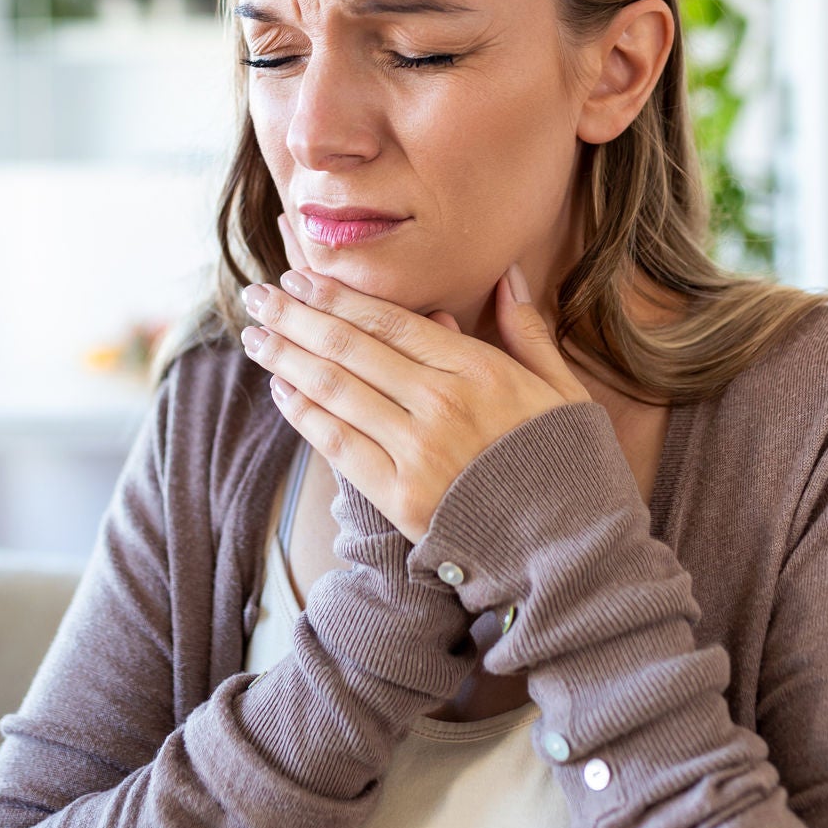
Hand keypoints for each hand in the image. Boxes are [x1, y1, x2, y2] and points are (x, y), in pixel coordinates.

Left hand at [241, 212, 592, 542]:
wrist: (572, 551)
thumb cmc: (567, 465)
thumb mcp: (561, 389)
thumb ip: (528, 331)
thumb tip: (505, 276)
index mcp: (480, 371)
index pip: (391, 322)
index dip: (340, 296)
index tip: (303, 277)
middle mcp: (442, 404)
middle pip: (352, 347)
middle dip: (298, 317)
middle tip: (259, 296)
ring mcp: (419, 451)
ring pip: (336, 390)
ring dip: (288, 358)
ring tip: (255, 335)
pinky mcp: (401, 497)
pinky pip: (339, 444)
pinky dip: (305, 413)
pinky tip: (282, 388)